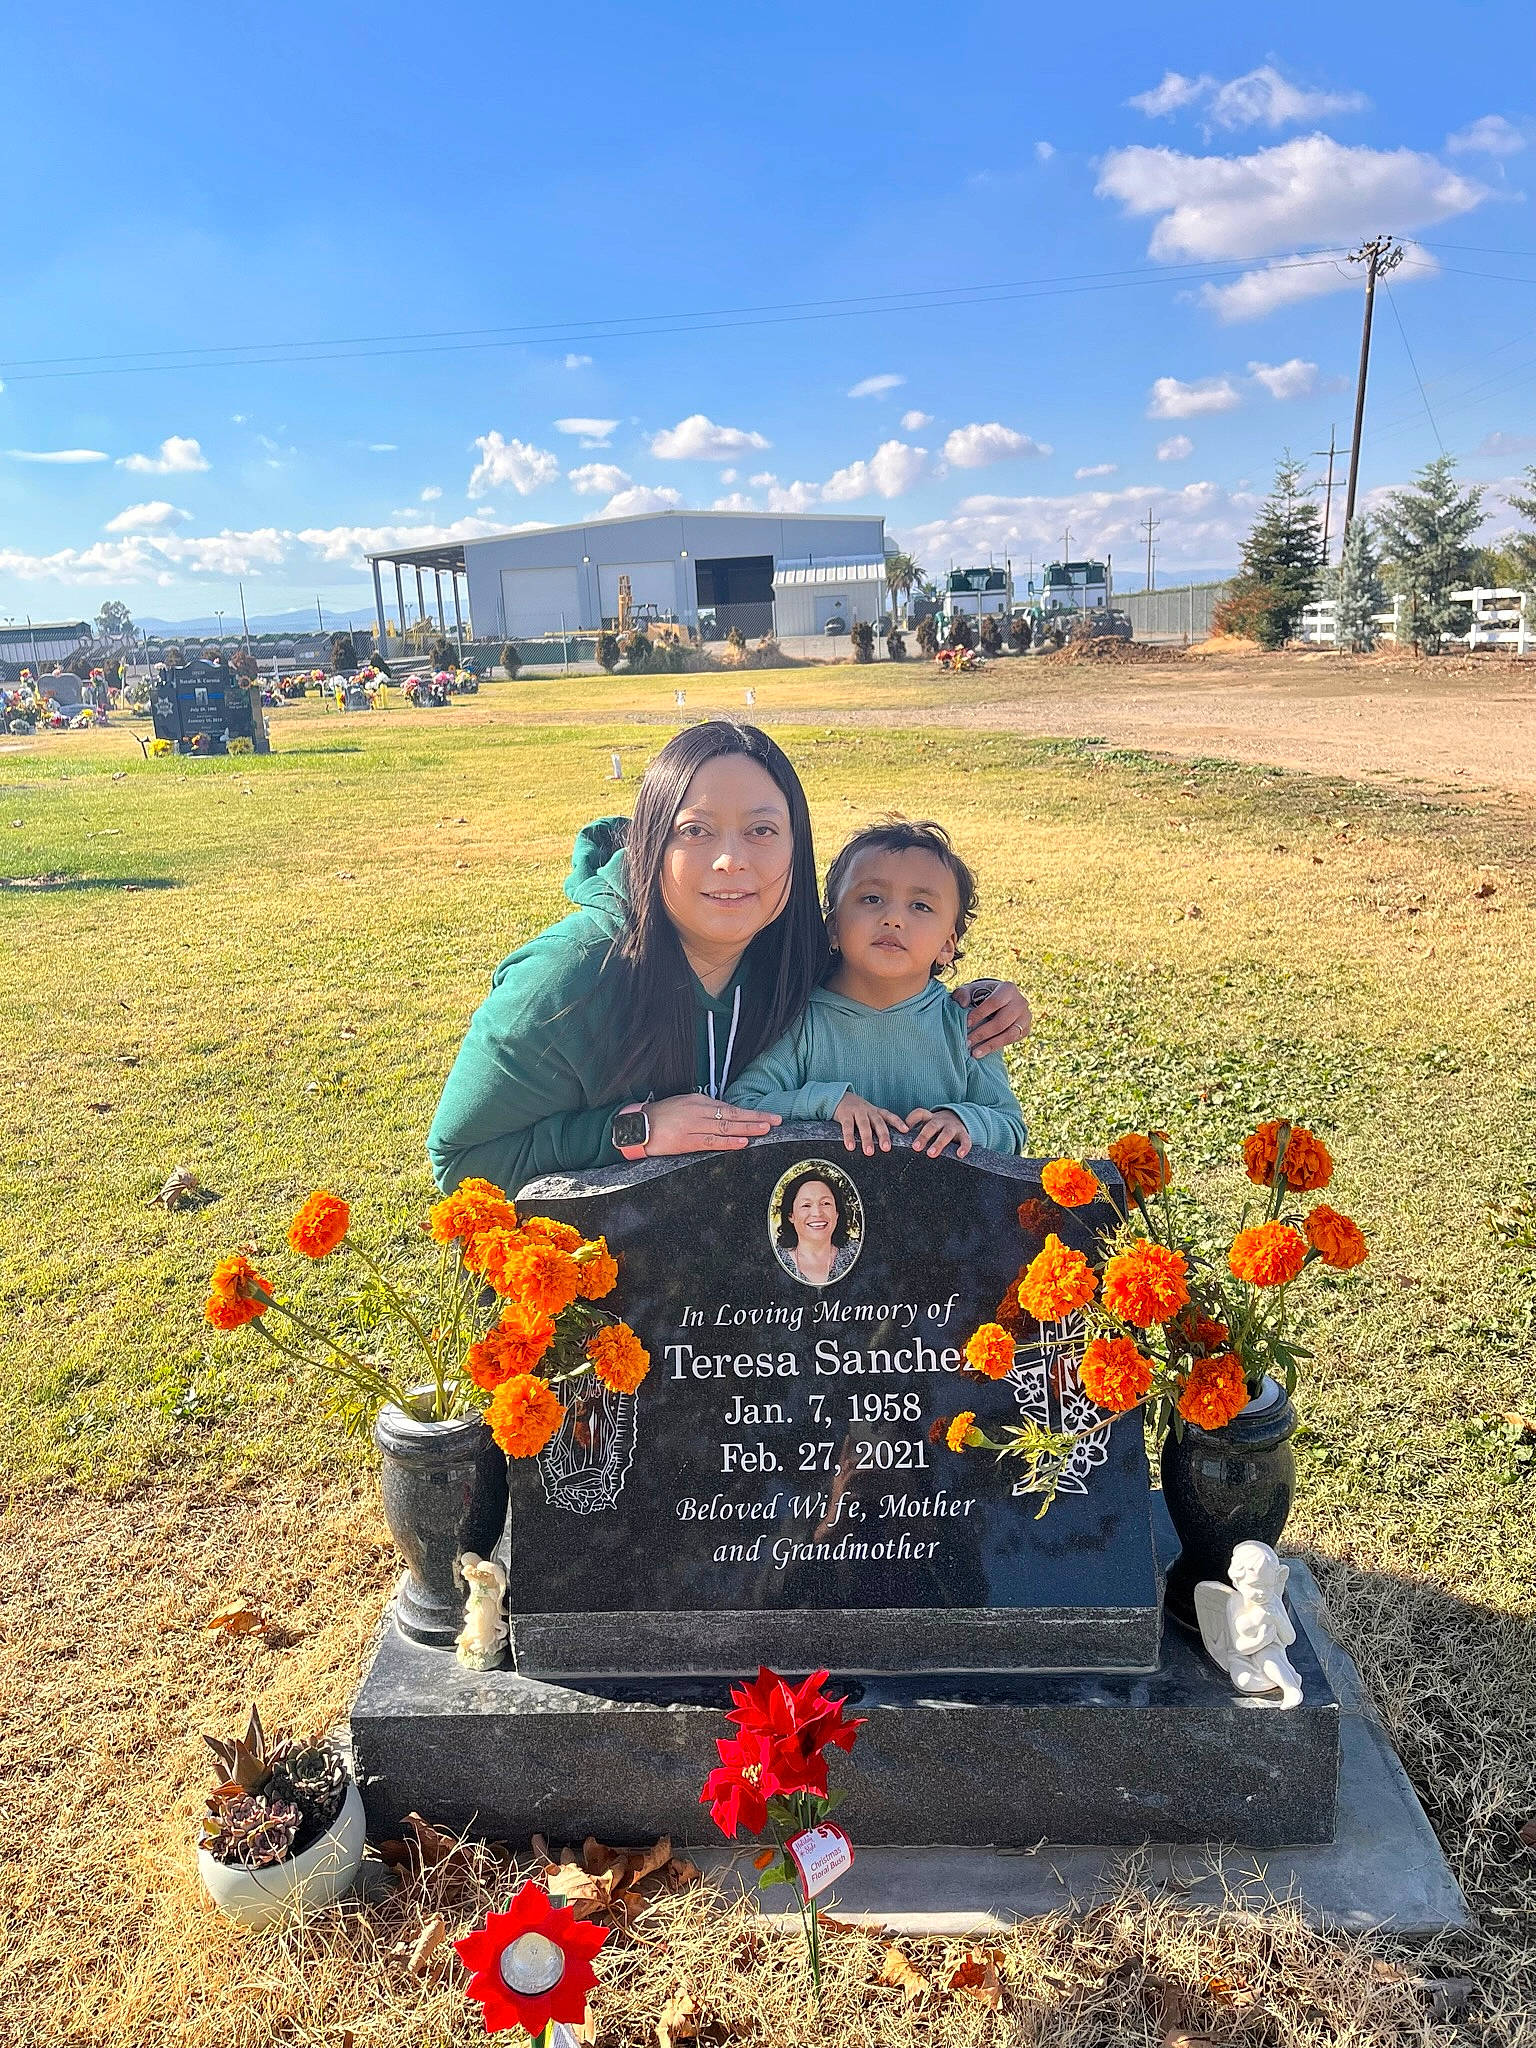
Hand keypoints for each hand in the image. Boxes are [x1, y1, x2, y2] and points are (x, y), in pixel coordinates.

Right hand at [643, 1095, 779, 1154]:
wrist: (637, 1126)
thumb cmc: (660, 1116)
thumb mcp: (683, 1104)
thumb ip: (703, 1110)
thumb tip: (725, 1116)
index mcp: (698, 1101)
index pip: (730, 1107)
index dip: (750, 1112)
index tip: (768, 1116)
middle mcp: (698, 1110)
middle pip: (732, 1115)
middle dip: (756, 1118)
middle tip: (776, 1120)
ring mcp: (692, 1125)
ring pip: (725, 1127)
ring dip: (747, 1129)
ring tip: (765, 1130)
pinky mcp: (686, 1141)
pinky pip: (710, 1141)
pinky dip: (728, 1142)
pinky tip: (742, 1143)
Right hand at [833, 1091, 907, 1156]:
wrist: (839, 1097)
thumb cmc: (857, 1111)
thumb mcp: (869, 1115)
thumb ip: (876, 1126)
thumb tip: (887, 1143)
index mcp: (876, 1112)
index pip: (889, 1116)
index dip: (898, 1122)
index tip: (905, 1130)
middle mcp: (868, 1111)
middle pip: (878, 1123)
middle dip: (883, 1135)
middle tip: (886, 1148)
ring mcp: (857, 1112)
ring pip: (864, 1125)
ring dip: (867, 1139)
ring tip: (869, 1151)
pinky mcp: (845, 1114)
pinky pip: (847, 1126)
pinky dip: (849, 1137)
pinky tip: (851, 1146)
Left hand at [905, 1107, 971, 1157]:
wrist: (960, 1118)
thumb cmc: (938, 1126)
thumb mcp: (927, 1124)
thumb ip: (915, 1130)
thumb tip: (897, 1141)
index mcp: (930, 1117)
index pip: (920, 1113)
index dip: (912, 1119)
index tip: (905, 1129)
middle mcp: (941, 1121)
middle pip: (932, 1126)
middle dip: (923, 1136)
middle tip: (915, 1147)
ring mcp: (953, 1127)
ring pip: (946, 1134)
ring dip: (939, 1143)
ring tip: (931, 1154)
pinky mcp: (964, 1134)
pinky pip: (966, 1140)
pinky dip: (964, 1147)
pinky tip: (960, 1154)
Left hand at [955, 978, 1031, 1057]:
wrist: (998, 1002)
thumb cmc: (982, 994)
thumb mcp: (972, 990)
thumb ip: (963, 993)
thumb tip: (962, 1003)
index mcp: (1008, 989)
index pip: (994, 1002)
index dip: (980, 1014)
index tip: (966, 1024)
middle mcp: (1020, 1002)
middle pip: (1002, 1021)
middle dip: (983, 1033)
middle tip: (967, 1042)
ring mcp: (1025, 1017)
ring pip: (1009, 1035)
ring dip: (990, 1045)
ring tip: (974, 1053)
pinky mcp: (1025, 1030)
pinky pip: (1012, 1041)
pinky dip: (996, 1047)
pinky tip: (982, 1052)